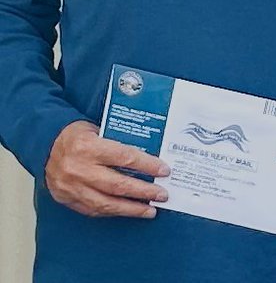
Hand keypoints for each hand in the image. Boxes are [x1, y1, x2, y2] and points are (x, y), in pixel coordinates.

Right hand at [45, 120, 170, 217]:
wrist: (46, 145)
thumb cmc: (77, 135)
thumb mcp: (99, 129)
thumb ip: (119, 142)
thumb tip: (149, 154)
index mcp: (88, 147)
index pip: (125, 157)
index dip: (147, 166)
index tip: (164, 171)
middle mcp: (78, 169)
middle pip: (118, 185)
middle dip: (144, 192)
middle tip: (162, 195)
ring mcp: (71, 187)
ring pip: (106, 203)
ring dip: (131, 208)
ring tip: (149, 210)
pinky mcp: (66, 199)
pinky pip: (93, 210)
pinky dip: (112, 211)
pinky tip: (127, 211)